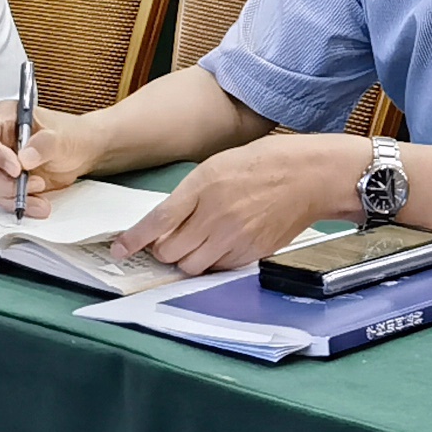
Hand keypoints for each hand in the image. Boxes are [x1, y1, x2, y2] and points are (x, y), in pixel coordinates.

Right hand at [0, 99, 102, 212]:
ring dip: (15, 196)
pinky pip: (5, 198)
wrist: (84, 151)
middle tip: (33, 183)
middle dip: (4, 183)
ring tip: (42, 192)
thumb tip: (24, 159)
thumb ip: (44, 144)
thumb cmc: (71, 135)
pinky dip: (21, 204)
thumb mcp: (62, 137)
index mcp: (3, 119)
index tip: (17, 168)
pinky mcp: (7, 182)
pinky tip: (39, 204)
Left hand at [115, 133, 372, 274]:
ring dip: (184, 259)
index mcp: (204, 185)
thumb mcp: (218, 164)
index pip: (158, 221)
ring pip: (191, 266)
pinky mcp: (251, 253)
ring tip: (194, 244)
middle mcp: (215, 214)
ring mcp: (235, 237)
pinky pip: (218, 269)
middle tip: (166, 241)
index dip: (133, 240)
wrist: (311, 176)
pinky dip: (211, 262)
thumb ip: (190, 193)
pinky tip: (219, 245)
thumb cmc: (265, 163)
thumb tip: (165, 223)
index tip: (119, 249)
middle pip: (170, 252)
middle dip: (161, 250)